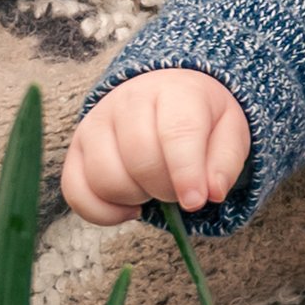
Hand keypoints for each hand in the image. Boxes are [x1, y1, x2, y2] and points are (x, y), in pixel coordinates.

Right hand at [62, 69, 250, 224]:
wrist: (166, 93)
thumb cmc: (200, 117)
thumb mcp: (229, 131)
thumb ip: (225, 162)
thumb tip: (212, 193)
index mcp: (174, 92)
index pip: (176, 133)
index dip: (186, 173)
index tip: (195, 202)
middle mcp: (128, 100)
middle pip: (139, 159)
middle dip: (163, 188)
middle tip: (178, 190)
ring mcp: (96, 122)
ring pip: (105, 177)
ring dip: (134, 198)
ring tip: (153, 189)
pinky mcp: (76, 146)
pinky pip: (75, 191)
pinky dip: (102, 212)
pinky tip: (129, 207)